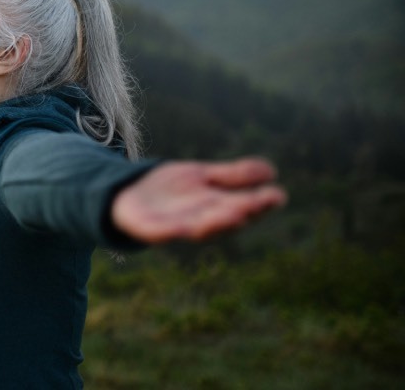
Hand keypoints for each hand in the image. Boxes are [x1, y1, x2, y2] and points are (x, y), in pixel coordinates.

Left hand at [111, 157, 287, 242]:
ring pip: (198, 228)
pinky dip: (173, 231)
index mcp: (214, 208)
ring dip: (215, 223)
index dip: (260, 203)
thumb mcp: (203, 176)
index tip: (278, 195)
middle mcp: (199, 220)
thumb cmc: (169, 189)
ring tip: (235, 213)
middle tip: (258, 204)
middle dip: (241, 212)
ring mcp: (174, 226)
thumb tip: (271, 171)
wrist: (126, 193)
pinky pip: (162, 232)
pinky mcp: (149, 230)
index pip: (242, 206)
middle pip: (223, 218)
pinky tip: (184, 227)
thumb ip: (233, 176)